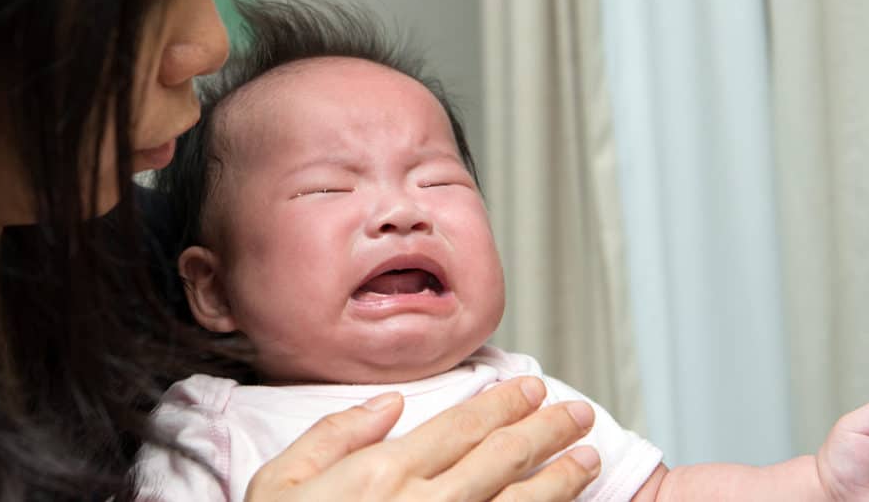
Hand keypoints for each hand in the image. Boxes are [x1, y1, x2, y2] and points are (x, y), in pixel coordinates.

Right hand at [245, 375, 600, 500]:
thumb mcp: (279, 481)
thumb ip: (334, 434)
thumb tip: (387, 404)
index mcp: (382, 475)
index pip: (460, 427)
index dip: (503, 404)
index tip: (532, 387)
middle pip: (501, 459)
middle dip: (546, 431)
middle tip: (578, 413)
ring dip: (559, 479)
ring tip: (589, 460)